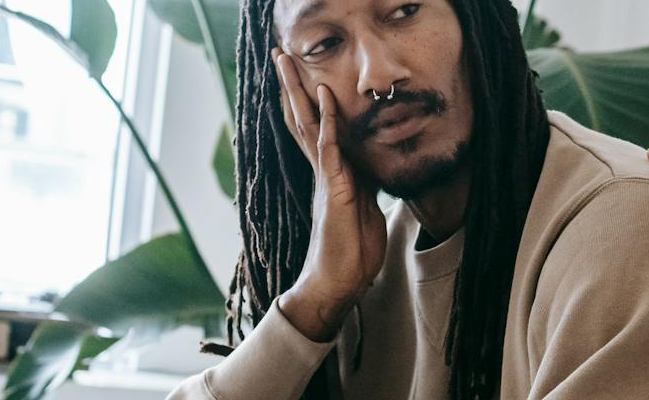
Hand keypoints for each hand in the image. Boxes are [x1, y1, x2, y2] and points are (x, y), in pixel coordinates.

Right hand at [271, 49, 387, 342]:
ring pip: (309, 128)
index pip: (316, 130)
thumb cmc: (351, 253)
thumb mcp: (364, 211)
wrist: (339, 285)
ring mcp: (326, 180)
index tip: (299, 74)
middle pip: (303, 120)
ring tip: (288, 64)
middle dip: (291, 87)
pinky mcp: (335, 192)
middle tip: (279, 54)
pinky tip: (325, 100)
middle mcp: (323, 173)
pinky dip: (330, 124)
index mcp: (331, 176)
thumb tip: (370, 171)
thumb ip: (363, 187)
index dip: (308, 102)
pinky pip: (331, 152)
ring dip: (300, 94)